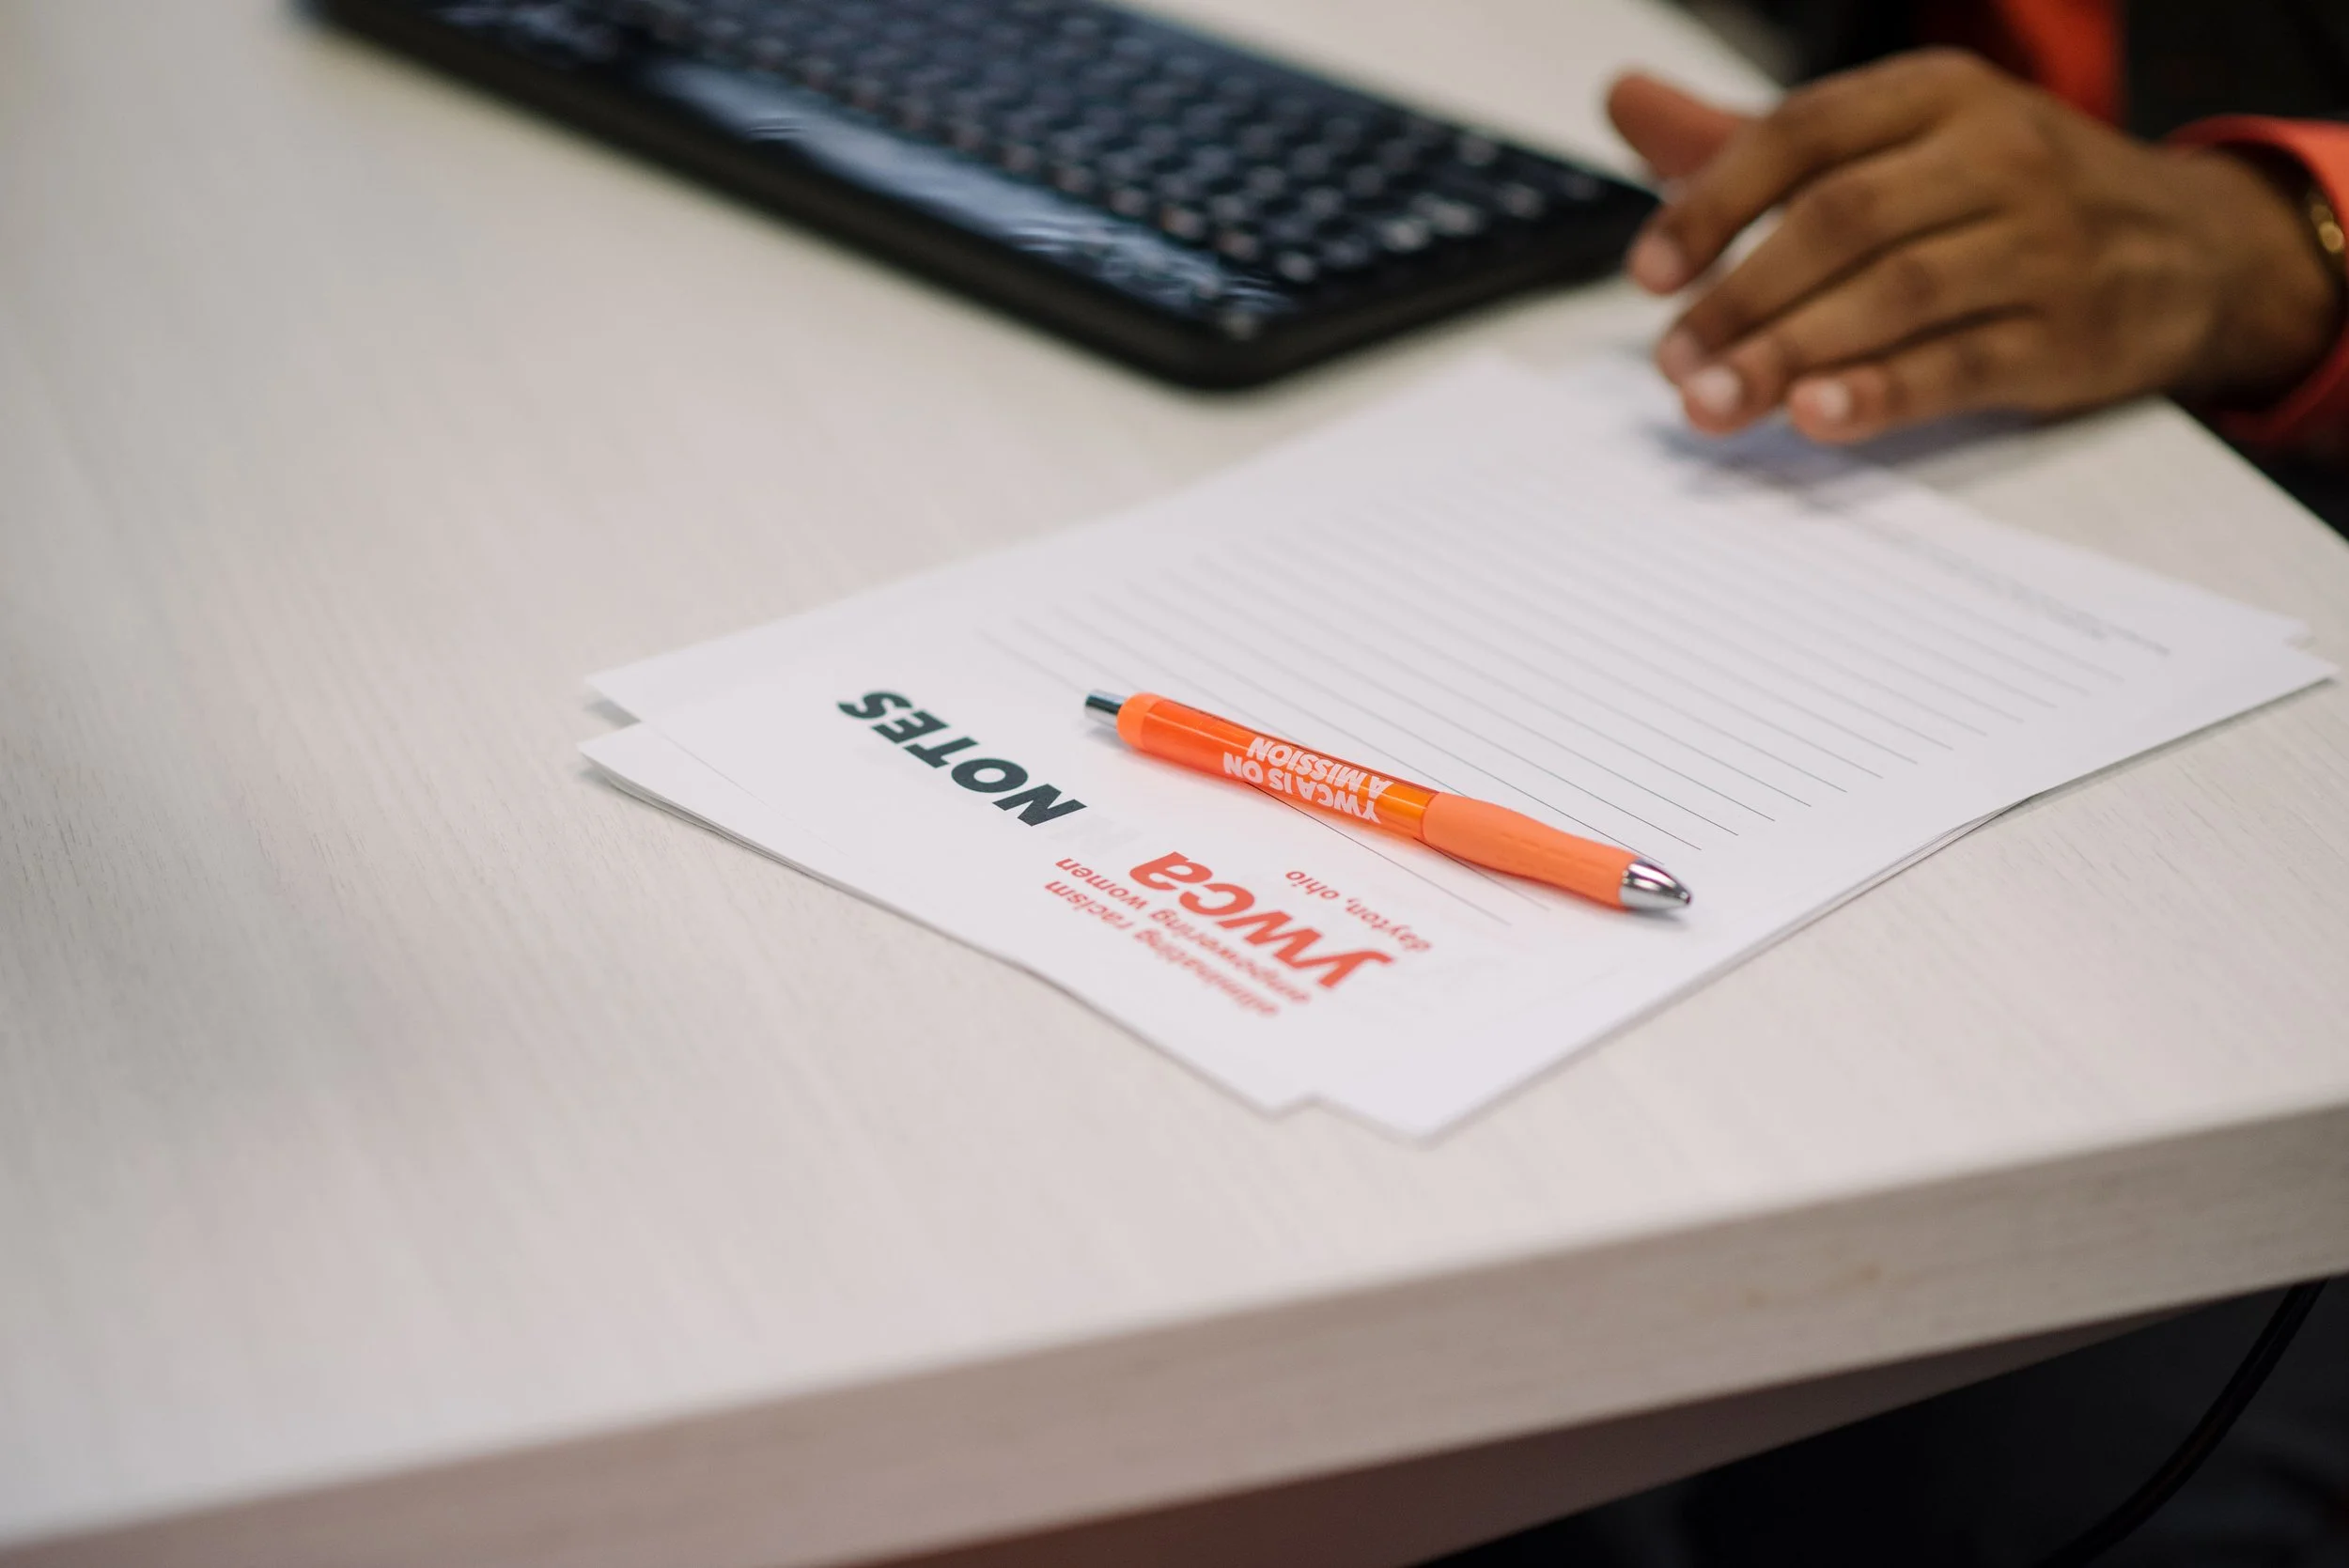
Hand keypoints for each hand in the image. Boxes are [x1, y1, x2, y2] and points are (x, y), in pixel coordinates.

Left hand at [1605, 52, 2343, 443]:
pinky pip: (1961, 362)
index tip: (1651, 272)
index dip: (1713, 203)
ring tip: (1712, 402)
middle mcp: (1993, 156)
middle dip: (1742, 296)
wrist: (2188, 248)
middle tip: (1673, 360)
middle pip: (1842, 220)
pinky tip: (1815, 417)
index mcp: (1933, 96)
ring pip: (1896, 294)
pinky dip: (1881, 393)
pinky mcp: (2067, 333)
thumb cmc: (2002, 195)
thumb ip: (1749, 138)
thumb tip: (1623, 101)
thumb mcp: (1890, 141)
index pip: (1803, 135)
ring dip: (1790, 353)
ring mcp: (2038, 244)